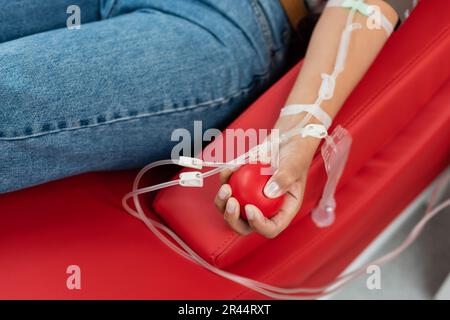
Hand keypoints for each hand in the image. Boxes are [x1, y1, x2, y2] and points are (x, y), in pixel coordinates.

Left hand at [214, 115, 320, 237]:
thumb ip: (284, 178)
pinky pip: (228, 189)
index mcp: (283, 210)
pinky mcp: (241, 187)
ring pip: (231, 210)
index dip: (258, 225)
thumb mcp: (295, 164)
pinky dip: (225, 180)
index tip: (250, 208)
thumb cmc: (297, 153)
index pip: (271, 228)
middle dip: (233, 219)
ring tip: (225, 186)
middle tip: (231, 201)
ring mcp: (252, 199)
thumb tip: (269, 193)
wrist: (286, 140)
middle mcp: (266, 209)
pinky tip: (229, 168)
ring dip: (222, 202)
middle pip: (245, 225)